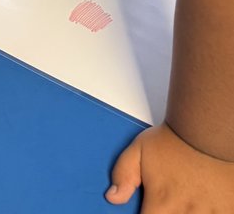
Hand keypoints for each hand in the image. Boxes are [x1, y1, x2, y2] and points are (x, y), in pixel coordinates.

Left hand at [107, 122, 233, 210]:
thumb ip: (123, 175)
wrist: (208, 131)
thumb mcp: (138, 150)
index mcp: (162, 204)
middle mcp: (186, 213)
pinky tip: (205, 204)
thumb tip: (113, 197)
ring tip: (187, 201)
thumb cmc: (176, 139)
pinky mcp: (229, 211)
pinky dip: (212, 212)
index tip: (149, 210)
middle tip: (168, 204)